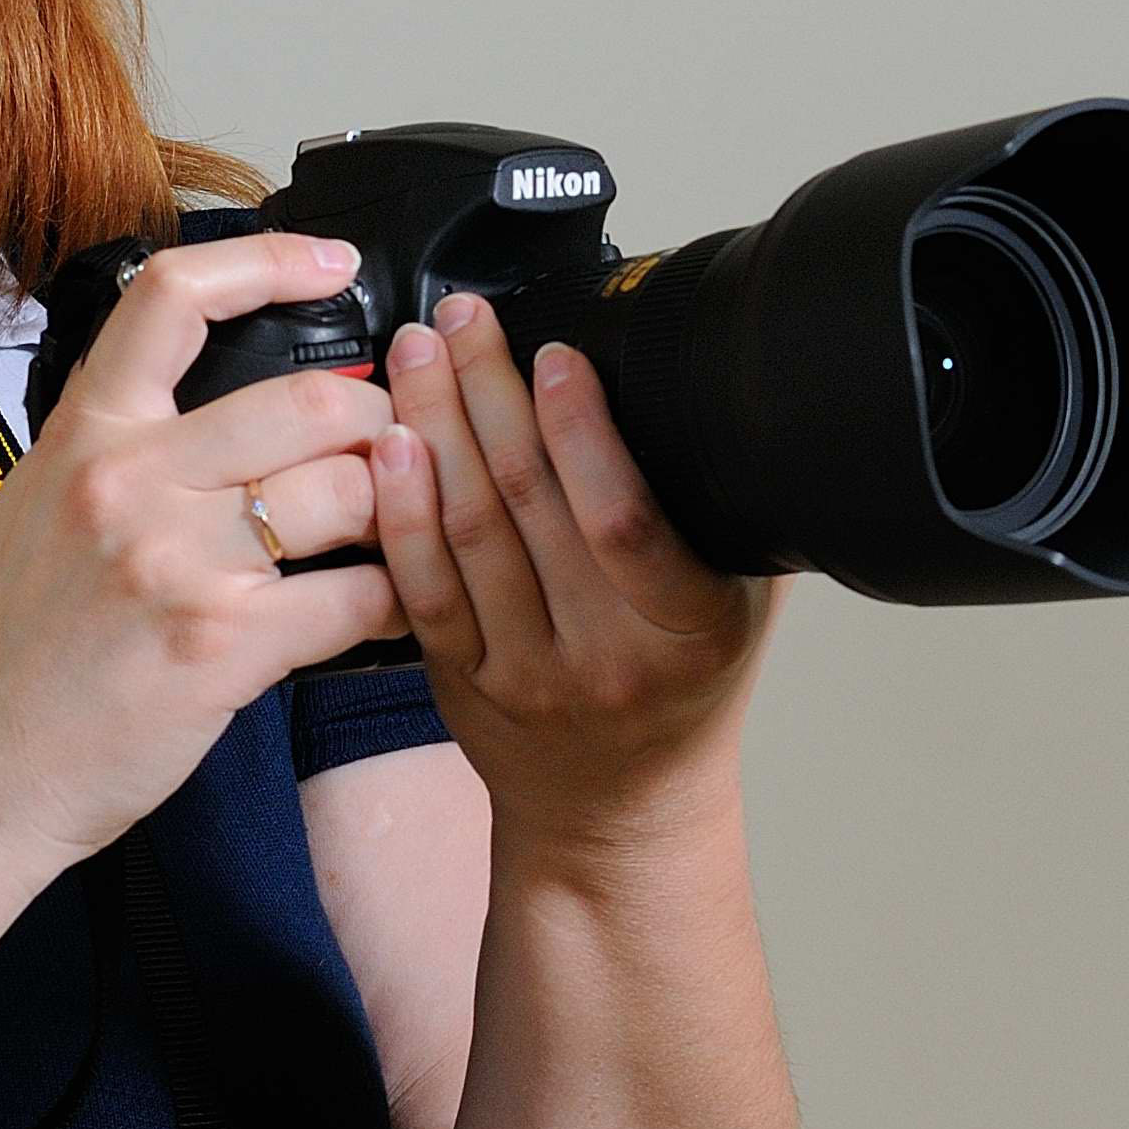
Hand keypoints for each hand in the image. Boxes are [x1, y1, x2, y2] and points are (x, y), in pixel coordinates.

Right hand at [0, 231, 407, 868]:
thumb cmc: (18, 653)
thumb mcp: (38, 509)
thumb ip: (117, 447)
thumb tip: (211, 402)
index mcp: (85, 433)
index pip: (174, 299)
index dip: (270, 260)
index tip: (335, 264)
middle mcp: (129, 479)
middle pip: (307, 398)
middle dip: (378, 419)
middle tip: (393, 448)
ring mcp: (175, 558)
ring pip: (349, 487)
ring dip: (399, 509)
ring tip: (397, 532)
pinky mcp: (222, 641)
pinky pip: (356, 596)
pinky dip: (395, 603)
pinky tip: (393, 610)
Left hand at [371, 295, 789, 846]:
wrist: (621, 812)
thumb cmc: (683, 690)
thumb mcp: (739, 604)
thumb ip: (720, 514)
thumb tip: (696, 390)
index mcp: (687, 628)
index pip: (625, 518)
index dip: (582, 430)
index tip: (553, 351)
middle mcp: (605, 656)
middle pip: (531, 505)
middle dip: (488, 394)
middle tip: (462, 316)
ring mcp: (525, 675)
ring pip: (467, 534)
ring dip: (434, 430)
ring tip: (418, 353)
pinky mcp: (460, 684)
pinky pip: (421, 588)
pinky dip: (400, 512)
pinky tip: (389, 446)